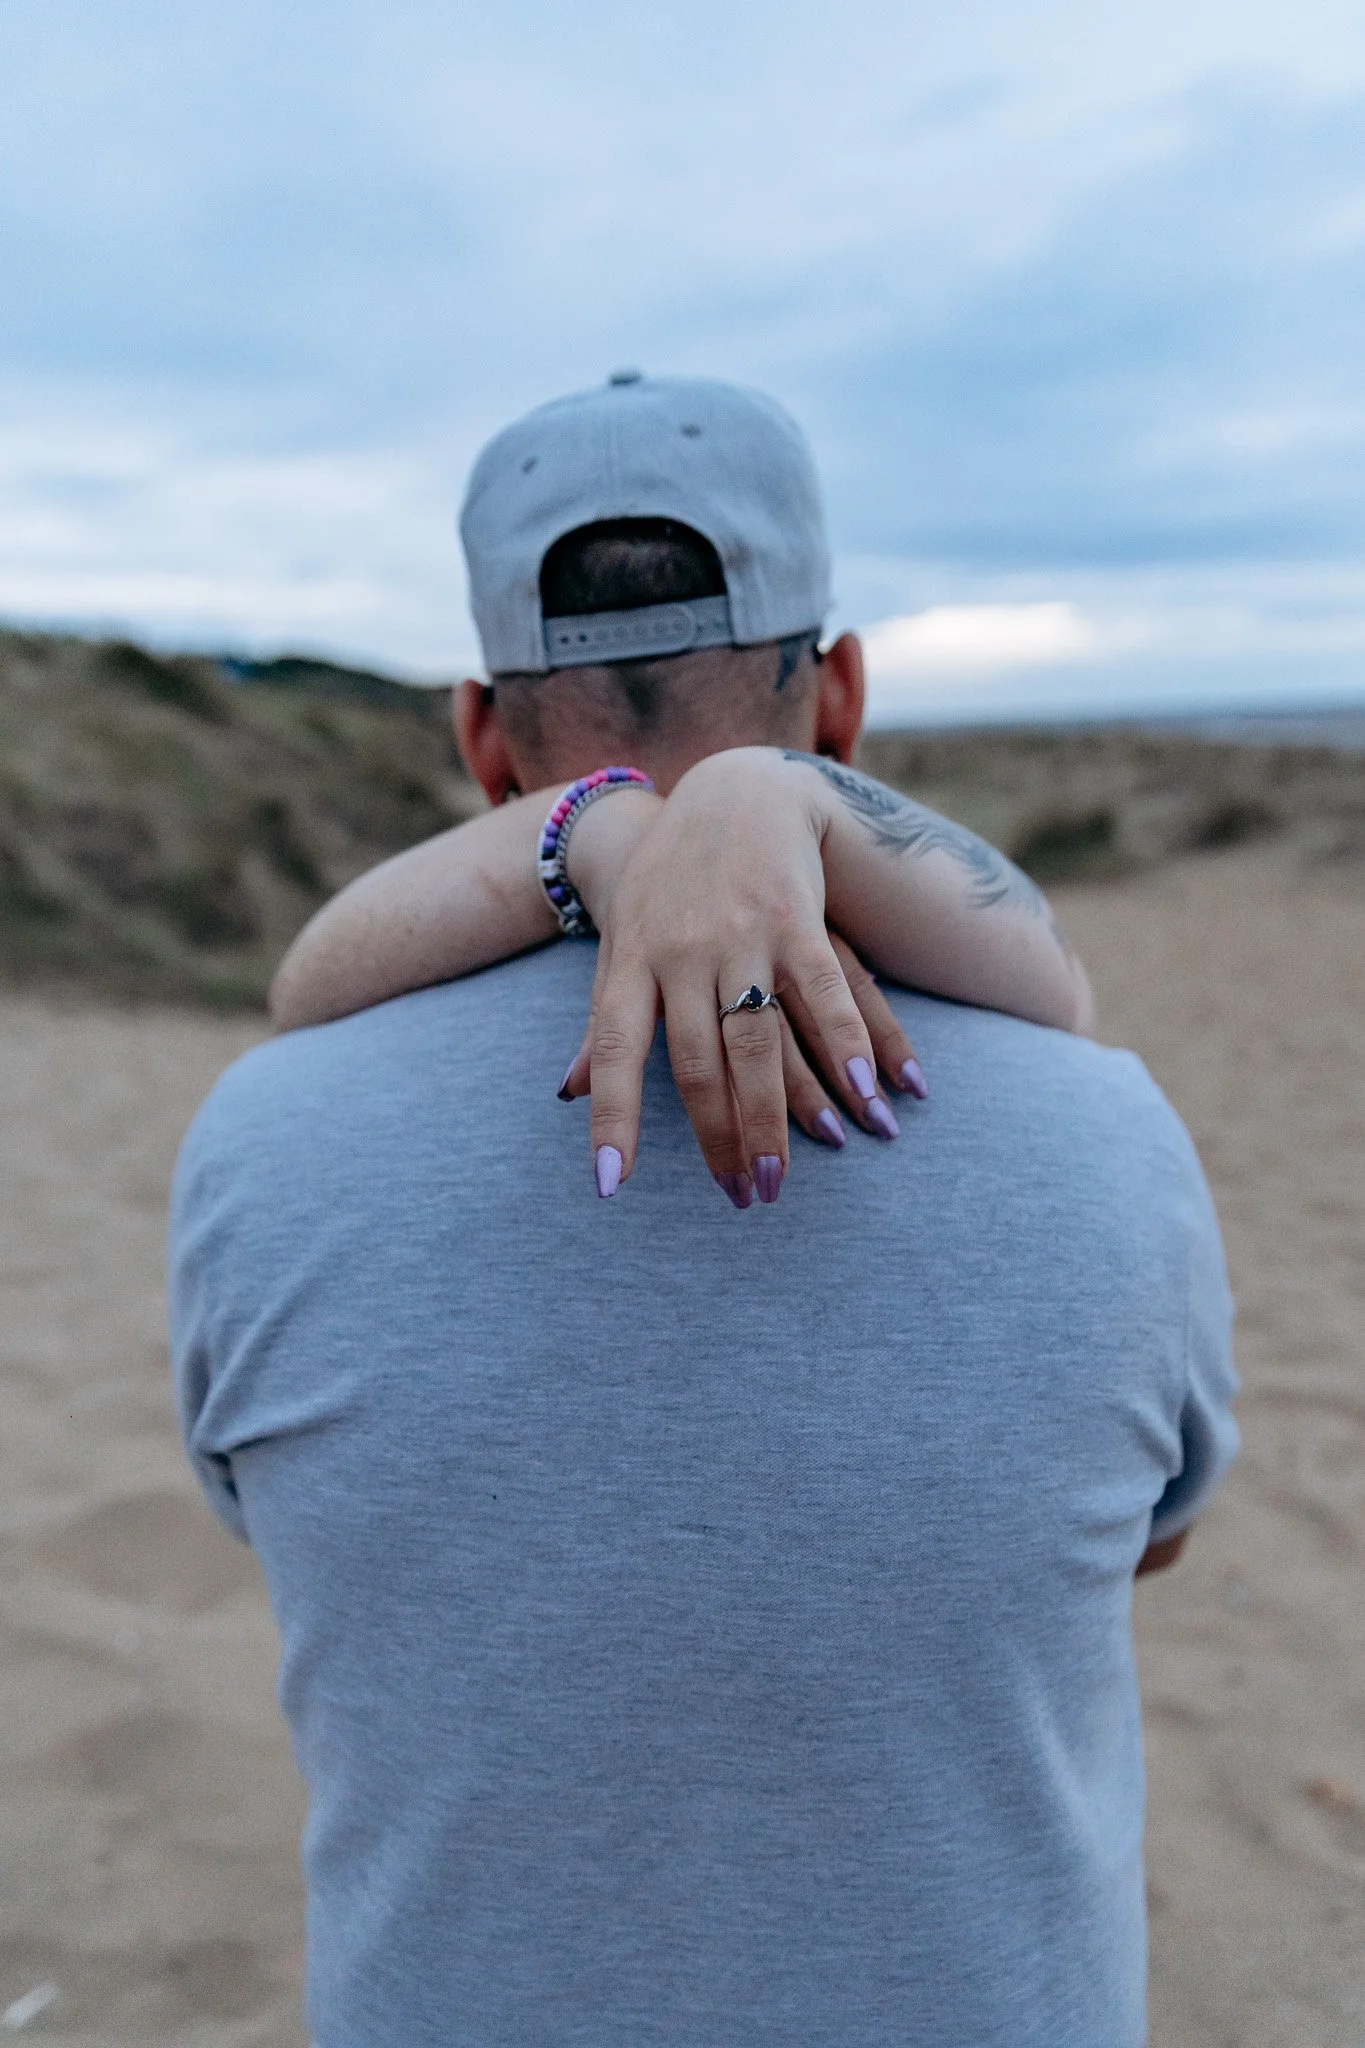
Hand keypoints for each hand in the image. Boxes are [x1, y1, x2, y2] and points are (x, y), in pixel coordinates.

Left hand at [561, 748, 927, 1202]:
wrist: (735, 789)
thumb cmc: (670, 879)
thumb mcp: (624, 940)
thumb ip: (603, 1020)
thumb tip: (568, 1096)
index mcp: (631, 961)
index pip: (613, 1051)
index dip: (611, 1118)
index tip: (610, 1183)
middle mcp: (683, 951)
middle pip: (698, 1064)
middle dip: (720, 1139)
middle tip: (741, 1199)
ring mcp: (743, 935)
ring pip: (759, 1043)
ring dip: (776, 1119)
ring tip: (783, 1178)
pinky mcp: (799, 918)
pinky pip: (824, 992)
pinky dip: (848, 1045)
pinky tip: (868, 1094)